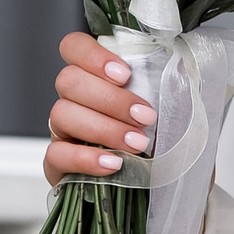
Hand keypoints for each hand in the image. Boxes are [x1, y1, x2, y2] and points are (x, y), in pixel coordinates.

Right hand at [44, 31, 159, 184]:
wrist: (158, 186)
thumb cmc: (163, 138)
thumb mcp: (171, 103)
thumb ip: (167, 79)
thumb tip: (176, 62)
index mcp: (95, 77)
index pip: (73, 47)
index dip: (92, 56)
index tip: (124, 74)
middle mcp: (74, 99)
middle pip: (68, 81)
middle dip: (110, 99)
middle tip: (145, 117)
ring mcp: (62, 131)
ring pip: (61, 114)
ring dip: (103, 128)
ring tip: (137, 144)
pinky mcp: (58, 164)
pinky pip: (56, 155)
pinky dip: (85, 158)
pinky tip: (113, 164)